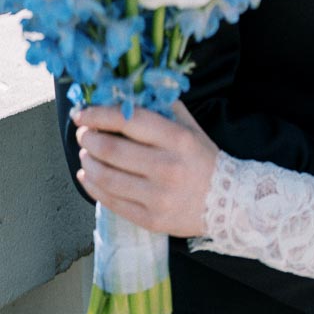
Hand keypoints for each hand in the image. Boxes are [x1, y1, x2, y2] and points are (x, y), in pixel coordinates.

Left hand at [73, 101, 216, 236]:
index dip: (100, 114)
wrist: (230, 203)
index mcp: (178, 139)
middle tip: (83, 133)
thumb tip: (130, 94)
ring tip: (85, 154)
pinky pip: (111, 201)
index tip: (83, 112)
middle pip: (112, 149)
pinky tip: (88, 176)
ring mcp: (158, 196)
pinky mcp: (151, 219)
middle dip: (89, 138)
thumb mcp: (192, 128)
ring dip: (87, 162)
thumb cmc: (204, 160)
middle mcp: (167, 167)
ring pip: (106, 177)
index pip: (130, 121)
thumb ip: (165, 109)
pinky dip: (92, 186)